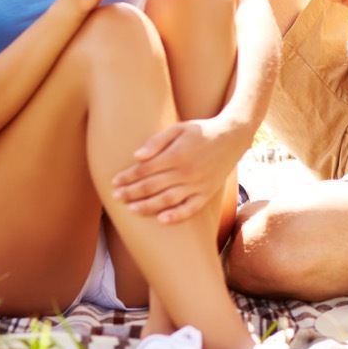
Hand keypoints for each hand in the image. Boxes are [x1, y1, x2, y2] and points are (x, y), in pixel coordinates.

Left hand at [110, 117, 239, 223]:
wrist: (233, 136)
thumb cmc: (202, 131)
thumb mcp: (179, 128)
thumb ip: (157, 141)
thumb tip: (136, 157)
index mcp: (177, 154)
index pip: (145, 169)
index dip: (128, 176)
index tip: (115, 181)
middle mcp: (187, 171)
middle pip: (152, 186)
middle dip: (131, 192)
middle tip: (115, 197)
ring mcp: (198, 184)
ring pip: (168, 200)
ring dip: (147, 206)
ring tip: (131, 209)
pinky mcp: (207, 192)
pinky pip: (191, 208)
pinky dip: (177, 216)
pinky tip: (161, 220)